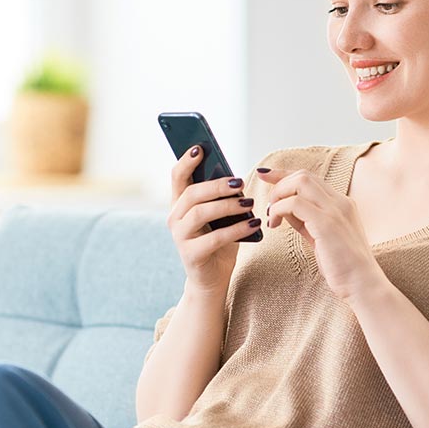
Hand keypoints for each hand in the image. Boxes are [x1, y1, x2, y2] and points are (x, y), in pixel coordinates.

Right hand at [168, 147, 260, 296]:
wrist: (212, 280)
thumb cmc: (218, 243)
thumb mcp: (220, 217)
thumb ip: (221, 199)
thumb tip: (235, 179)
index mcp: (180, 205)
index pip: (177, 177)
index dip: (187, 161)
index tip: (200, 147)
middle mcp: (175, 218)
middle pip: (192, 193)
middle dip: (218, 185)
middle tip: (240, 182)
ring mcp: (181, 237)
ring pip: (201, 213)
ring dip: (228, 206)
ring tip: (249, 204)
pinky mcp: (191, 255)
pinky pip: (215, 238)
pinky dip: (237, 229)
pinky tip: (254, 224)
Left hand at [257, 166, 384, 302]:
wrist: (363, 284)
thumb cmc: (344, 267)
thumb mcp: (322, 239)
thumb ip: (307, 222)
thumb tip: (285, 211)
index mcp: (341, 204)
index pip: (310, 179)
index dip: (285, 175)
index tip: (266, 175)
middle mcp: (340, 202)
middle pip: (303, 175)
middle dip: (278, 183)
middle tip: (267, 205)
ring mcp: (335, 210)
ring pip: (300, 181)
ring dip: (278, 195)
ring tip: (271, 216)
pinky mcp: (326, 223)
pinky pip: (294, 203)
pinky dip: (278, 210)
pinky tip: (275, 225)